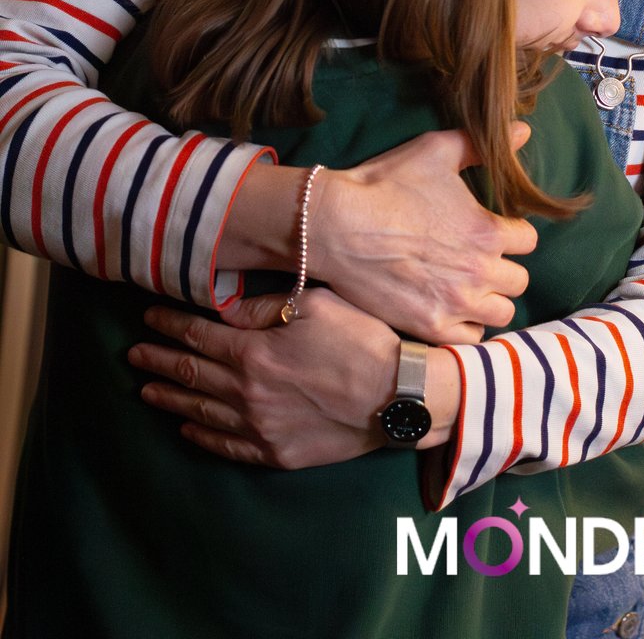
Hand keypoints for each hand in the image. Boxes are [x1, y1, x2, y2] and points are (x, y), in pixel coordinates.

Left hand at [127, 289, 407, 468]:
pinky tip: (186, 426)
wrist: (397, 396)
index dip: (170, 325)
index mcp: (255, 351)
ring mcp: (259, 427)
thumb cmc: (361, 340)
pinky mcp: (276, 453)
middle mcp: (248, 392)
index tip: (148, 318)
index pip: (199, 335)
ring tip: (146, 388)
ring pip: (201, 410)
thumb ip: (267, 307)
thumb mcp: (316, 303)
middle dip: (158, 360)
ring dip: (170, 396)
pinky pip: (226, 445)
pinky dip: (200, 435)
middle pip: (191, 373)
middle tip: (133, 354)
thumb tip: (228, 309)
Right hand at [309, 124, 537, 343]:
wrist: (336, 225)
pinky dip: (466, 327)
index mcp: (487, 232)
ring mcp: (455, 304)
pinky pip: (470, 339)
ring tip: (470, 287)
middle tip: (480, 259)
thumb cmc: (386, 184)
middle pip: (519, 280)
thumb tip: (523, 129)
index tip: (494, 230)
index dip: (513, 232)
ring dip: (490, 300)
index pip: (528, 240)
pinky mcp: (429, 327)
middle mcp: (479, 272)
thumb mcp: (436, 151)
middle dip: (504, 268)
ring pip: (501, 313)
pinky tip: (450, 308)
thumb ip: (481, 146)